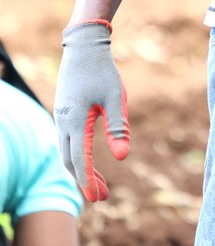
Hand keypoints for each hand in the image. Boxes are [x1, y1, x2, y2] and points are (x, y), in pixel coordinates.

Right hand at [54, 20, 129, 201]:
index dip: (88, 181)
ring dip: (80, 170)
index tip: (97, 198)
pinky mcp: (63, 113)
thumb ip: (118, 127)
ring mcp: (61, 118)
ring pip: (66, 152)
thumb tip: (122, 157)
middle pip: (70, 161)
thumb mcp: (116, 97)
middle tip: (102, 197)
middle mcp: (63, 122)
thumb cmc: (102, 70)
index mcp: (75, 121)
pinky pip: (66, 142)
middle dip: (85, 181)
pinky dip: (76, 156)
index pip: (79, 160)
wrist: (83, 46)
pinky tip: (87, 161)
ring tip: (99, 184)